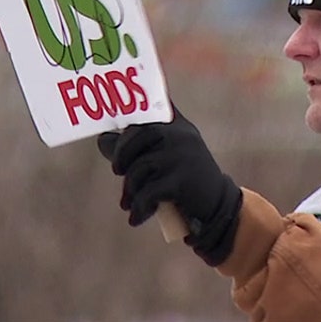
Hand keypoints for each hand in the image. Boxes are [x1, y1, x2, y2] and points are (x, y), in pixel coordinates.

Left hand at [97, 107, 242, 266]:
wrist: (217, 206)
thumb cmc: (183, 179)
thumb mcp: (167, 156)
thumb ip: (139, 146)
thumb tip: (103, 140)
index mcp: (177, 124)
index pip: (150, 103)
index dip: (128, 105)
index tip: (112, 116)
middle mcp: (180, 134)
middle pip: (137, 133)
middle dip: (121, 154)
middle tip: (118, 171)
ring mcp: (182, 155)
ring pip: (139, 168)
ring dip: (130, 189)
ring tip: (128, 203)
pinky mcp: (182, 179)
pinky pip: (148, 192)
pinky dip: (139, 208)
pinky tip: (137, 218)